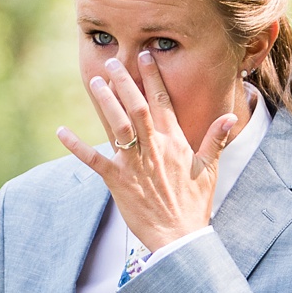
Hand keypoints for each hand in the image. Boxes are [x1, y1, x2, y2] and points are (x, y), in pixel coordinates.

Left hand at [55, 52, 237, 250]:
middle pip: (136, 106)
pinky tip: (61, 132)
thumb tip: (230, 117)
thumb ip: (215, 140)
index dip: (152, 76)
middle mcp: (154, 148)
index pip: (162, 101)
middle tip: (112, 61)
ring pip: (117, 124)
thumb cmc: (194, 204)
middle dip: (124, 81)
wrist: (179, 236)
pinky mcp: (117, 180)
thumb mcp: (210, 169)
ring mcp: (134, 163)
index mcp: (175, 142)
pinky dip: (76, 145)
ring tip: (95, 82)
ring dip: (105, 101)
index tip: (144, 56)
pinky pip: (93, 159)